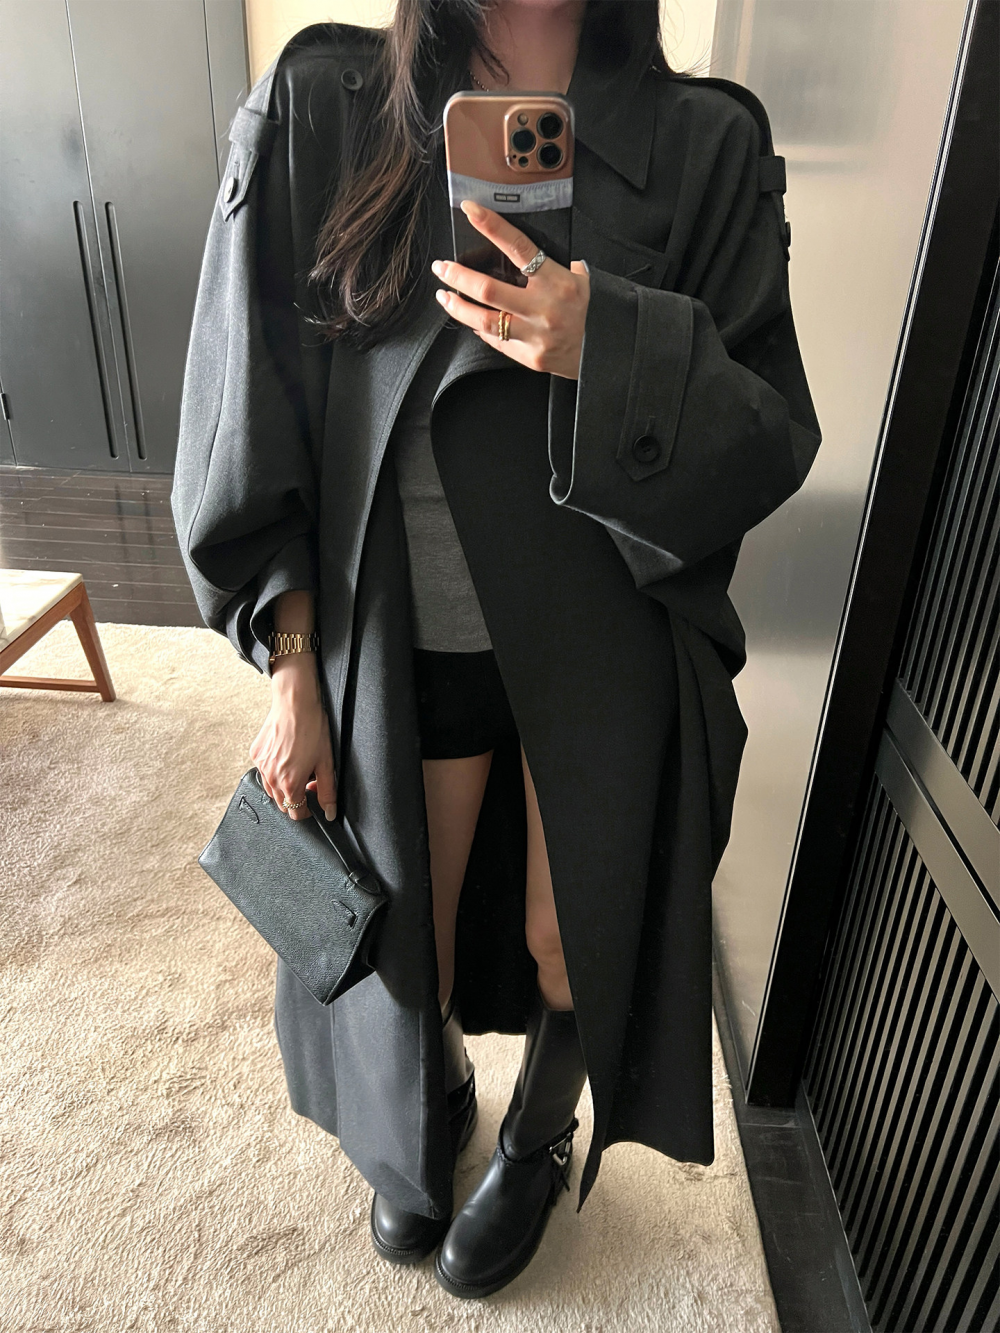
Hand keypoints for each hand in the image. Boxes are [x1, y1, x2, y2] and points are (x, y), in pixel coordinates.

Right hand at [249, 656, 336, 821]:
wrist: (295, 703)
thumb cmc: (313, 728)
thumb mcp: (326, 763)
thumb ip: (327, 791)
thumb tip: (330, 812)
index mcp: (290, 784)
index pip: (295, 814)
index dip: (308, 811)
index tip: (314, 802)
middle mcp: (271, 778)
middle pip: (282, 804)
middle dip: (296, 799)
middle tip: (309, 782)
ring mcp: (261, 766)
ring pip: (271, 790)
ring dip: (284, 787)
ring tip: (298, 768)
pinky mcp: (256, 754)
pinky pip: (264, 772)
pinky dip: (274, 772)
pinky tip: (287, 757)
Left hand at [431, 199, 589, 379]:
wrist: (610, 354)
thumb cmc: (597, 313)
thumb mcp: (583, 281)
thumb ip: (555, 268)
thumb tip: (527, 257)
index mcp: (557, 281)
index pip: (518, 247)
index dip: (491, 226)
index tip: (471, 210)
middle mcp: (543, 308)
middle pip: (488, 289)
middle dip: (458, 276)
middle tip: (442, 267)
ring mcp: (534, 335)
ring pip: (484, 321)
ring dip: (458, 307)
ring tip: (445, 297)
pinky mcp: (530, 357)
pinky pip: (497, 342)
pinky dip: (482, 329)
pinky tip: (472, 321)